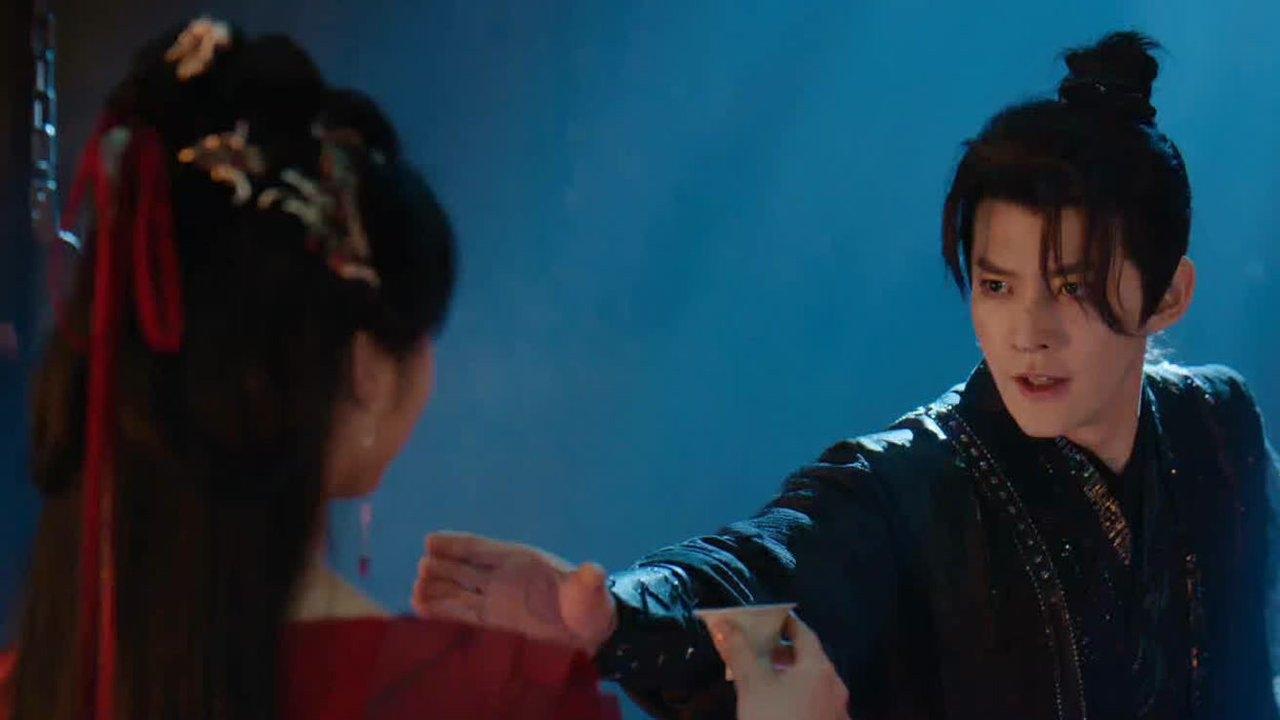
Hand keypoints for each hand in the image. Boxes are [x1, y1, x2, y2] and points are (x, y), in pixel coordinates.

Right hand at [411, 531, 617, 652]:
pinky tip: (421, 609)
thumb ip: (586, 581)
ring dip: (437, 591)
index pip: (481, 548)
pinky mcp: (493, 621)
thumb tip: (594, 571)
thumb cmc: (589, 605)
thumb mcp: (589, 592)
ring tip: (414, 592)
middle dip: (442, 568)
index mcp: (520, 560)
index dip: (456, 544)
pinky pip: (462, 614)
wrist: (589, 631)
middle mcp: (502, 577)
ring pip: (458, 592)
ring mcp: (495, 599)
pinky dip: (442, 611)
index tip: (431, 541)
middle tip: (422, 568)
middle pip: (464, 569)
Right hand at [706, 612, 849, 719]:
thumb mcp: (753, 686)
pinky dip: (798, 696)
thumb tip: (723, 623)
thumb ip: (739, 652)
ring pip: (813, 683)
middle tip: (758, 648)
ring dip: (791, 675)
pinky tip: (780, 706)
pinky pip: (815, 703)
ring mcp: (837, 711)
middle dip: (784, 651)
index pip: (804, 633)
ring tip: (764, 677)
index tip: (765, 619)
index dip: (784, 623)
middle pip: (810, 658)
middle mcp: (835, 686)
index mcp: (819, 668)